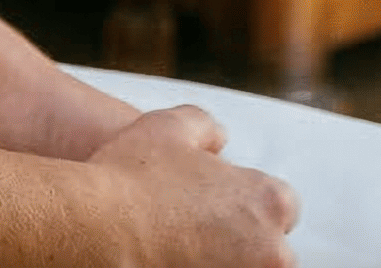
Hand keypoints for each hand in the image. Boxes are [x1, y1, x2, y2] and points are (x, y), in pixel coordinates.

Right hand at [89, 106, 297, 267]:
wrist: (97, 230)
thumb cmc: (134, 178)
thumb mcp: (172, 126)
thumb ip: (207, 127)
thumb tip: (218, 139)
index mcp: (269, 202)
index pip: (283, 207)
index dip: (248, 202)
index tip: (218, 206)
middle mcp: (271, 253)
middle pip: (270, 250)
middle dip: (242, 242)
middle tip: (198, 233)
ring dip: (223, 261)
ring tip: (181, 251)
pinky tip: (170, 262)